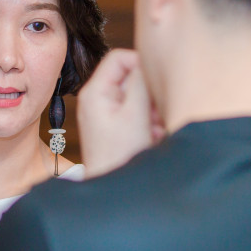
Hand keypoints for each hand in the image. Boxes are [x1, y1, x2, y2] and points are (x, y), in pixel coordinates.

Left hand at [76, 49, 164, 177]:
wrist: (115, 192)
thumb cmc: (121, 156)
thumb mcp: (135, 113)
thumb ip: (140, 82)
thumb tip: (146, 58)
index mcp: (95, 92)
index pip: (119, 57)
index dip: (140, 63)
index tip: (156, 81)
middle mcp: (96, 99)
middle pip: (129, 76)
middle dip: (148, 92)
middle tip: (155, 113)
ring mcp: (104, 114)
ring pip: (136, 95)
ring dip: (151, 109)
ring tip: (153, 129)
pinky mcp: (114, 127)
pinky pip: (136, 112)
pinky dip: (148, 122)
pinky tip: (151, 138)